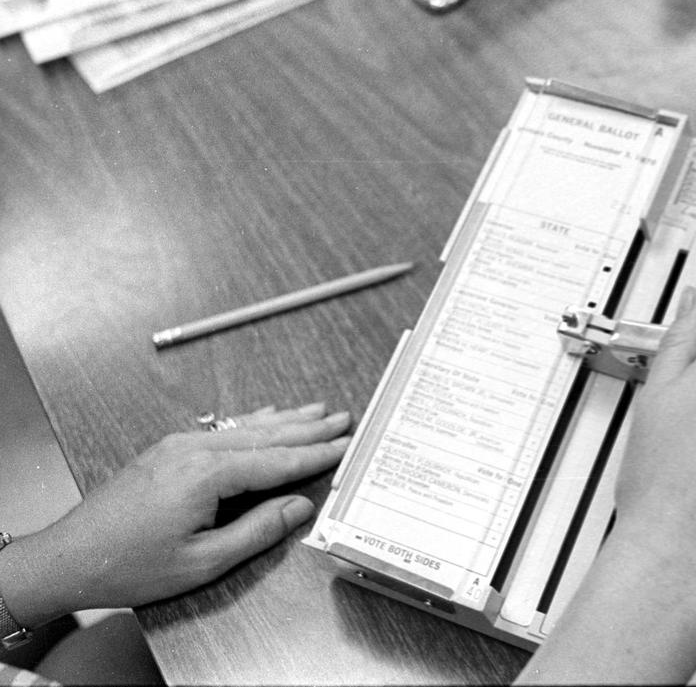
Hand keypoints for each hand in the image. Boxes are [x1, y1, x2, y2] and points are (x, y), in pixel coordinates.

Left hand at [0, 402, 349, 626]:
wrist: (70, 556)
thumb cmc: (131, 564)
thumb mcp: (203, 562)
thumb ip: (257, 531)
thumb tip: (298, 506)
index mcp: (206, 475)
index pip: (277, 460)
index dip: (316, 454)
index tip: (345, 445)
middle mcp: (194, 450)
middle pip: (266, 434)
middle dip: (309, 428)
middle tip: (343, 417)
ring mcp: (179, 445)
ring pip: (245, 427)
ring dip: (285, 419)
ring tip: (317, 410)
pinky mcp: (168, 450)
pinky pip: (223, 429)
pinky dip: (253, 421)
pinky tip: (267, 416)